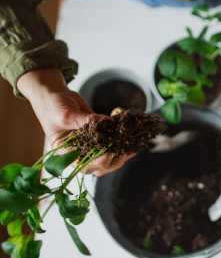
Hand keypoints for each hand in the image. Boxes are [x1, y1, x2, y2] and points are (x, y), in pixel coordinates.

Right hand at [17, 69, 134, 175]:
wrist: (54, 93)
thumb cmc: (51, 105)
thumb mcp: (64, 115)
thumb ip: (84, 121)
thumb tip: (106, 123)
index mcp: (65, 152)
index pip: (82, 164)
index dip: (97, 162)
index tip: (110, 155)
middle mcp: (77, 151)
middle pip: (97, 164)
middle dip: (112, 161)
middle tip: (126, 153)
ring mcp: (88, 143)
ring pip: (106, 155)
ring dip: (119, 153)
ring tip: (132, 148)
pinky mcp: (97, 133)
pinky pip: (109, 139)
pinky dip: (119, 140)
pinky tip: (130, 137)